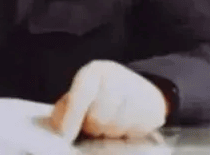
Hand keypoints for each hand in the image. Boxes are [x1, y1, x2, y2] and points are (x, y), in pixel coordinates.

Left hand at [49, 60, 167, 140]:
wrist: (137, 90)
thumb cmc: (102, 96)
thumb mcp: (80, 96)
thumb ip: (65, 111)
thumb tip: (57, 129)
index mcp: (94, 72)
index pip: (82, 94)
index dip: (72, 118)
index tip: (65, 136)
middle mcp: (115, 76)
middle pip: (99, 117)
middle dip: (94, 127)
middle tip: (95, 125)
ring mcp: (136, 89)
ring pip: (116, 126)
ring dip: (112, 132)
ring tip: (111, 124)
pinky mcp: (152, 106)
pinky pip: (135, 131)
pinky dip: (129, 133)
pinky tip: (127, 124)